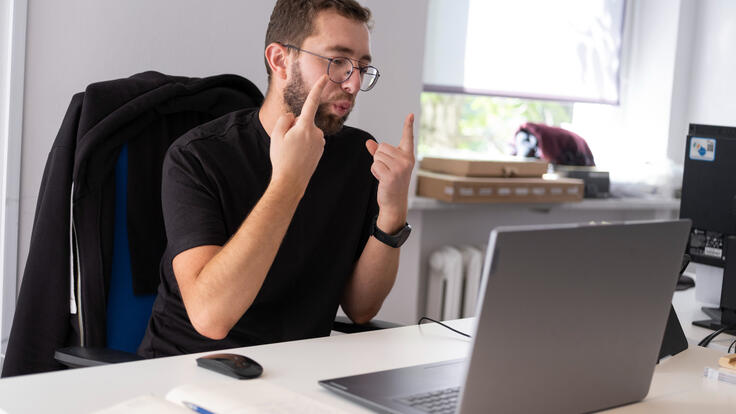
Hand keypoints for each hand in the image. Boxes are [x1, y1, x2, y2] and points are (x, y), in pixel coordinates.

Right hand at [269, 75, 328, 195]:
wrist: (291, 181)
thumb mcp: (277, 134)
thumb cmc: (282, 158)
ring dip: (298, 137)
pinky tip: (297, 156)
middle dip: (294, 127)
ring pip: (306, 131)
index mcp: (305, 126)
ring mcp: (320, 142)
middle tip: (286, 144)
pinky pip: (309, 141)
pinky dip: (303, 145)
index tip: (326, 77)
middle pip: (303, 121)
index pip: (312, 102)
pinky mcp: (320, 150)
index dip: (318, 88)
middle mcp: (316, 133)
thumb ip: (285, 119)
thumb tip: (293, 117)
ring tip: (291, 151)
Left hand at [365, 114, 415, 232]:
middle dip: (379, 157)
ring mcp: (400, 168)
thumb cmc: (391, 182)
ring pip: (377, 156)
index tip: (410, 114)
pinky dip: (375, 172)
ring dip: (376, 165)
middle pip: (382, 147)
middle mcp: (406, 160)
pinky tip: (382, 179)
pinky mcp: (391, 175)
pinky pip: (375, 165)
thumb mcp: (387, 165)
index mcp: (407, 156)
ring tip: (385, 175)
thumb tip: (369, 143)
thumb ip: (379, 153)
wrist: (394, 201)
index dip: (408, 125)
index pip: (407, 138)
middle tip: (386, 170)